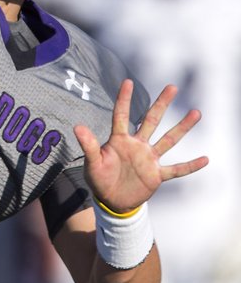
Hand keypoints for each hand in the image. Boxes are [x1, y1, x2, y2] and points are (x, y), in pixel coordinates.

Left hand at [74, 79, 207, 213]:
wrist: (111, 201)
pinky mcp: (156, 175)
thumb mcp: (92, 163)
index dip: (123, 99)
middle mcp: (137, 145)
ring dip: (182, 128)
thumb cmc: (99, 179)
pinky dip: (190, 166)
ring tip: (196, 112)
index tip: (127, 82)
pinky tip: (205, 159)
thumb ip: (88, 145)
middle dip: (161, 104)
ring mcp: (149, 159)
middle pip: (151, 120)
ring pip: (168, 140)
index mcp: (119, 140)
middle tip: (172, 87)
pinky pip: (176, 169)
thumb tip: (76, 126)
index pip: (121, 116)